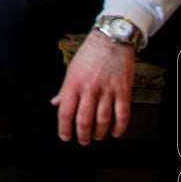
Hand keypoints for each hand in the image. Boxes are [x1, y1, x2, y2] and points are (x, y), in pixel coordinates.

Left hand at [50, 30, 135, 144]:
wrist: (112, 40)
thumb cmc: (90, 54)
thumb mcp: (71, 69)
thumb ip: (64, 89)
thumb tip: (56, 103)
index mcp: (74, 84)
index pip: (65, 112)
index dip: (64, 128)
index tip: (65, 137)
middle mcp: (90, 89)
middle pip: (84, 120)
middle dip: (83, 135)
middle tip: (83, 140)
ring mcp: (107, 91)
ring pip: (103, 121)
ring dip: (100, 133)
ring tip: (98, 137)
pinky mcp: (123, 91)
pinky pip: (122, 115)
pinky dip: (119, 128)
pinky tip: (115, 132)